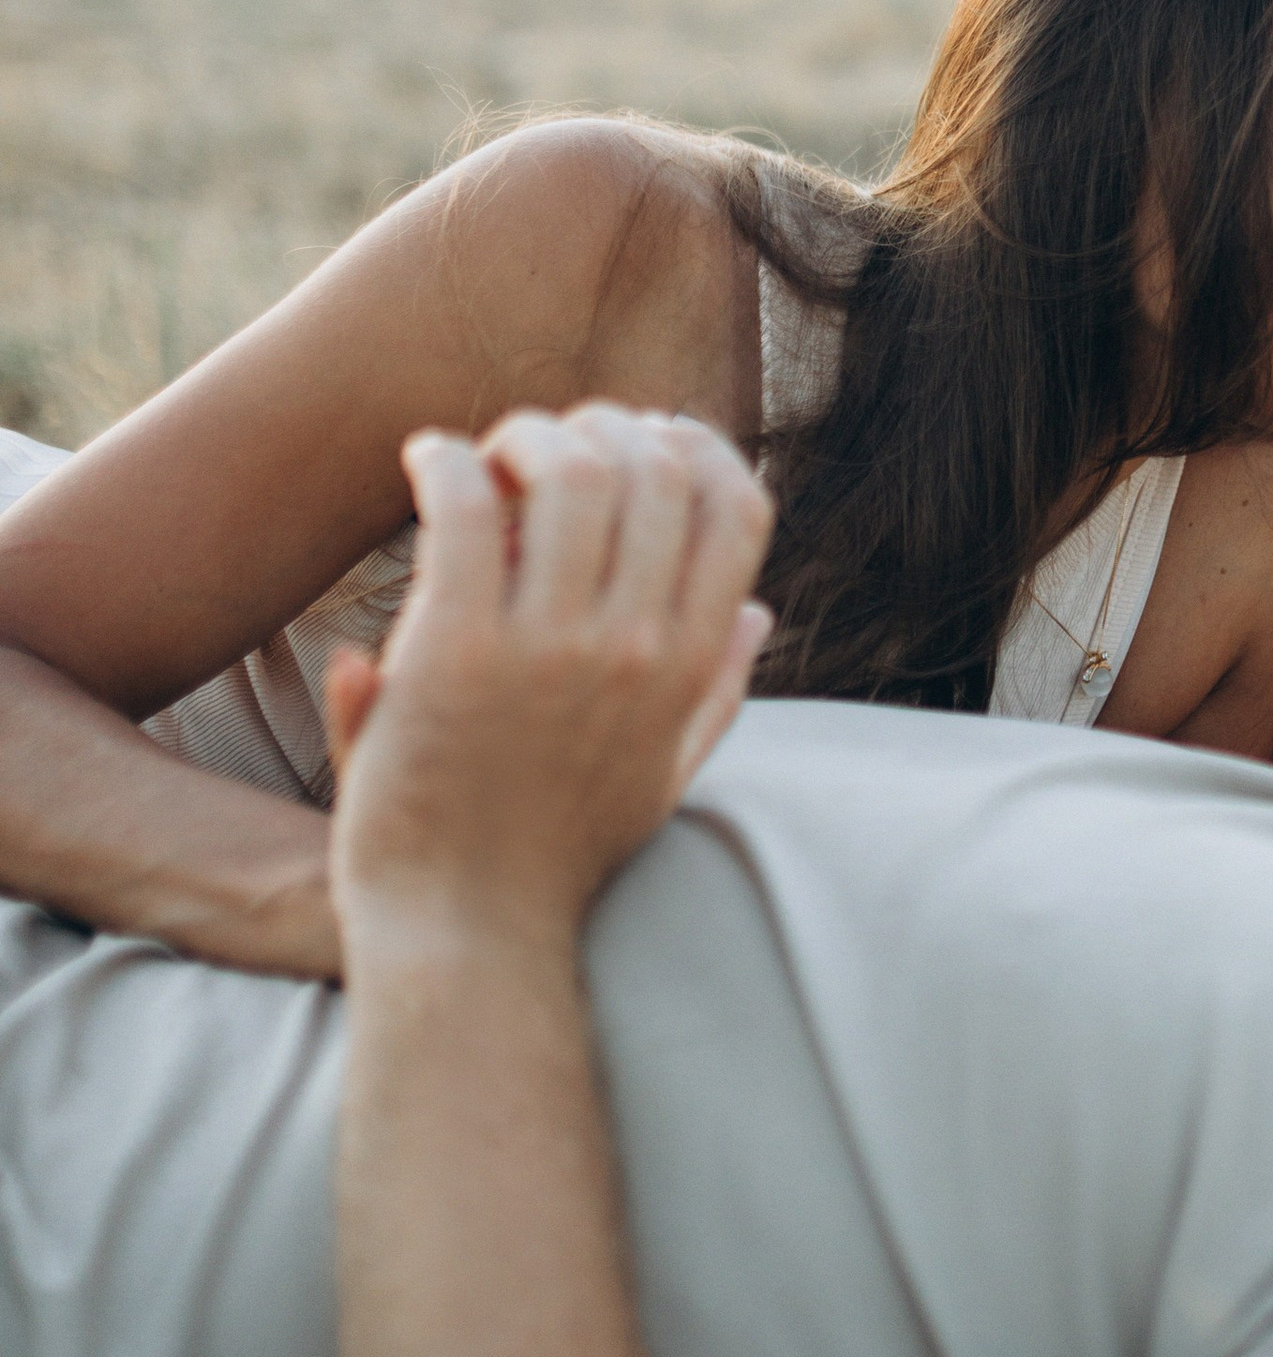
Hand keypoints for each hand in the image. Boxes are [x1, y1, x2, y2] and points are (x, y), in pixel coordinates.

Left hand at [325, 404, 772, 960]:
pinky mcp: (456, 652)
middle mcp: (634, 647)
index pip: (738, 505)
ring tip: (487, 456)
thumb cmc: (553, 858)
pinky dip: (448, 461)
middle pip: (656, 467)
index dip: (697, 446)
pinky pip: (467, 507)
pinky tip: (427, 464)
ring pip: (571, 468)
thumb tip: (760, 614)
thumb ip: (714, 693)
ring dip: (528, 433)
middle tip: (546, 444)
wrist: (463, 933)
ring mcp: (548, 648)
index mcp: (688, 667)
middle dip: (603, 423)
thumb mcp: (661, 777)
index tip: (644, 437)